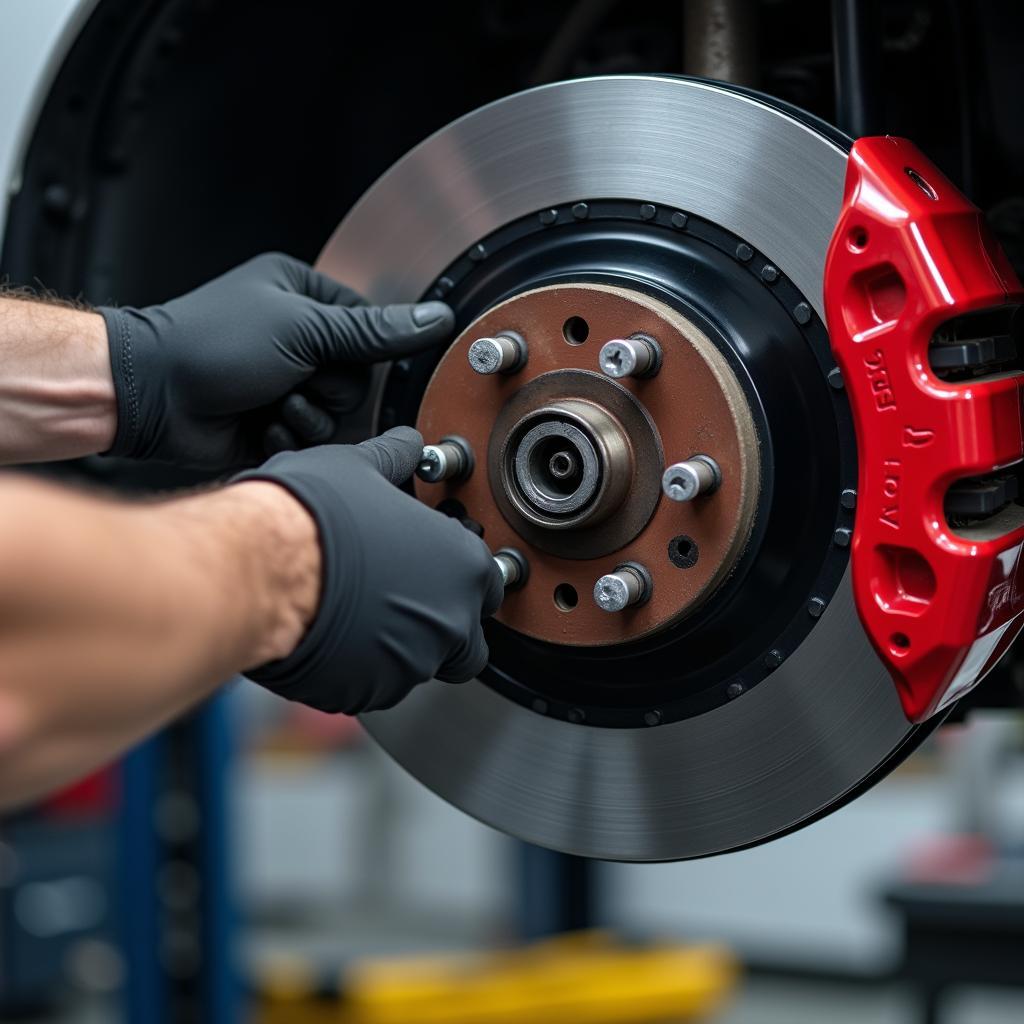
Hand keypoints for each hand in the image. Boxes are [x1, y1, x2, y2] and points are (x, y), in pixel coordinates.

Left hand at [98, 252, 453, 469]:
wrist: (154, 396)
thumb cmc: (212, 344)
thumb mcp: (303, 328)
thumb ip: (374, 331)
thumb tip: (435, 318)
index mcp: (306, 298)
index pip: (372, 330)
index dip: (359, 353)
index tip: (330, 356)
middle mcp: (300, 341)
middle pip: (358, 380)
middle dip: (327, 389)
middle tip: (291, 379)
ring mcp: (288, 383)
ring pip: (339, 415)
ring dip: (307, 417)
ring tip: (269, 403)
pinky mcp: (277, 423)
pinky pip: (312, 440)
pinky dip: (288, 437)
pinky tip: (257, 424)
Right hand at [235, 426, 504, 713]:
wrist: (260, 569)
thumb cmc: (313, 517)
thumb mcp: (361, 467)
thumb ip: (395, 459)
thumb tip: (406, 444)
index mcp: (463, 567)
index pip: (489, 584)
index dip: (461, 577)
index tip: (437, 570)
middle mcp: (450, 623)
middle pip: (467, 642)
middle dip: (443, 627)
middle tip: (402, 600)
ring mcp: (410, 664)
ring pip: (419, 665)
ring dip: (398, 646)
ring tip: (357, 613)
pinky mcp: (365, 692)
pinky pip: (373, 684)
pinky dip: (360, 666)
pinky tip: (332, 635)